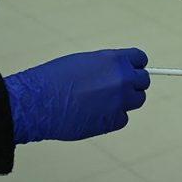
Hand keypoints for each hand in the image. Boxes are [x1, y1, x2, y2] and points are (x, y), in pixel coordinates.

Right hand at [4, 48, 149, 144]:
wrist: (38, 102)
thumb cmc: (54, 79)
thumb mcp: (84, 61)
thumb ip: (106, 66)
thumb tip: (117, 72)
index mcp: (115, 60)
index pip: (140, 59)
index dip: (135, 65)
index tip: (131, 70)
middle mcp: (122, 79)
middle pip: (143, 81)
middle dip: (132, 84)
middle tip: (115, 89)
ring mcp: (120, 101)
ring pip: (136, 101)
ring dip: (124, 101)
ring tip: (101, 101)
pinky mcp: (113, 122)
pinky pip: (122, 118)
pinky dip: (111, 118)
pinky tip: (92, 115)